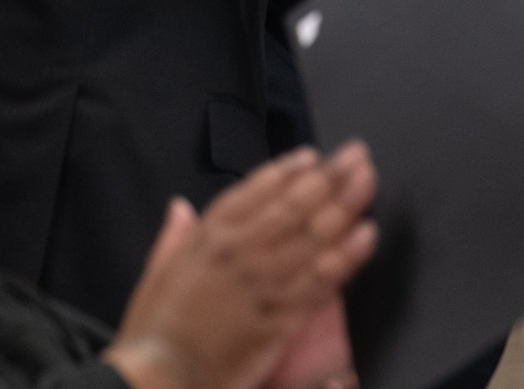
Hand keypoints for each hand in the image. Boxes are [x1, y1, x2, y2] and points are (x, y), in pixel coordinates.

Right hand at [103, 143, 377, 388]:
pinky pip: (321, 280)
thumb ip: (174, 236)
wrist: (164, 375)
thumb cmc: (156, 328)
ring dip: (345, 205)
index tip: (313, 156)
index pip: (254, 191)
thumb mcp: (155, 273)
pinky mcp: (281, 316)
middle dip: (328, 178)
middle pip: (293, 206)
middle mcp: (240, 251)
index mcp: (208, 237)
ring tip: (367, 182)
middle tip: (356, 156)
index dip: (287, 171)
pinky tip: (367, 235)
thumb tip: (180, 206)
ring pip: (312, 236)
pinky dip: (347, 255)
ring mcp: (263, 282)